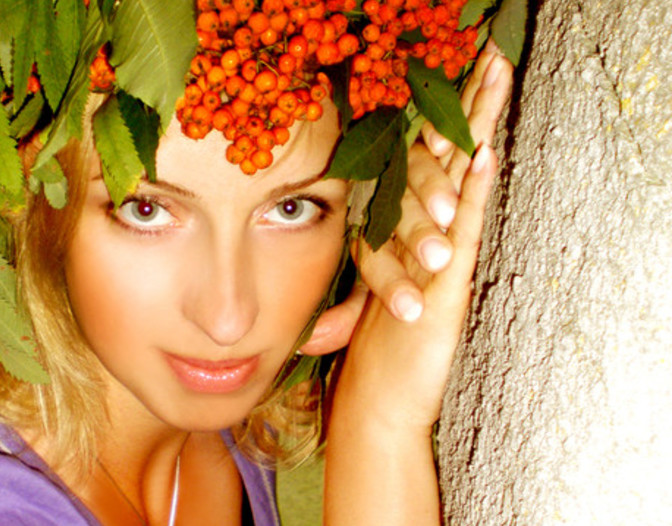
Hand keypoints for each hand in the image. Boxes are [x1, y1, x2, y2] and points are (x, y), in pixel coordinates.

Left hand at [302, 41, 512, 426]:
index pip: (418, 168)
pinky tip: (485, 154)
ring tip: (497, 75)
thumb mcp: (348, 305)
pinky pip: (468, 228)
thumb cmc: (366, 357)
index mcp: (400, 235)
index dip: (437, 122)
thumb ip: (340, 282)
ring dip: (476, 130)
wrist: (376, 405)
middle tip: (489, 55)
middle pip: (448, 159)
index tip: (445, 76)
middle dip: (468, 107)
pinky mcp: (451, 287)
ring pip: (463, 183)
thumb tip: (301, 270)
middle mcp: (425, 239)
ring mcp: (442, 260)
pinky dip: (475, 192)